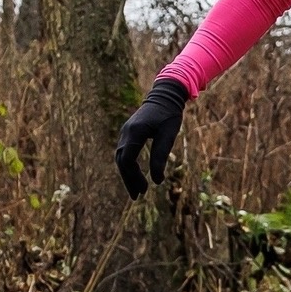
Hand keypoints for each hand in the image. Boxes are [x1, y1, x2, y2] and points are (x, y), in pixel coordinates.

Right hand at [115, 77, 189, 197]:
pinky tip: (136, 175)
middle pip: (122, 161)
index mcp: (135, 132)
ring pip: (121, 158)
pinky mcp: (128, 133)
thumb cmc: (169, 115)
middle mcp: (126, 132)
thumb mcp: (169, 136)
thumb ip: (161, 156)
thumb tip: (157, 181)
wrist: (165, 95)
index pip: (128, 160)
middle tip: (138, 195)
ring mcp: (125, 132)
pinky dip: (128, 166)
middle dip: (129, 180)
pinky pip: (124, 152)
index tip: (143, 191)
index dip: (133, 177)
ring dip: (128, 174)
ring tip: (138, 189)